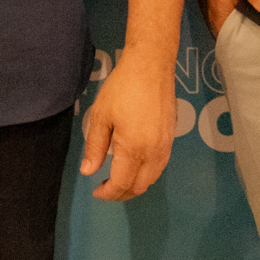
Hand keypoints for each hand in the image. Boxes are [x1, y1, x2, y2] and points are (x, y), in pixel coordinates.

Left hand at [79, 49, 175, 200]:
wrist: (151, 66)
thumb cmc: (122, 88)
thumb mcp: (101, 116)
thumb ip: (95, 147)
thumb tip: (88, 171)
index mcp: (133, 149)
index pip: (121, 183)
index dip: (108, 193)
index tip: (96, 191)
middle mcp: (153, 152)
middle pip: (139, 186)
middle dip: (122, 193)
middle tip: (105, 188)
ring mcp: (165, 146)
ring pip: (152, 178)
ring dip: (135, 185)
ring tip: (119, 180)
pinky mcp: (171, 138)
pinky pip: (160, 166)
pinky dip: (147, 174)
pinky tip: (135, 166)